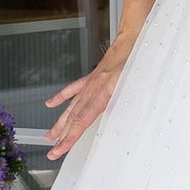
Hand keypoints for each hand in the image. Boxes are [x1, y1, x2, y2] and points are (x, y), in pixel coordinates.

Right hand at [44, 41, 131, 159]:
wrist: (134, 37)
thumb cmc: (139, 59)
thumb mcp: (139, 83)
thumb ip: (133, 100)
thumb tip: (137, 118)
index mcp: (104, 93)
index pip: (81, 121)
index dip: (69, 138)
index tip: (59, 151)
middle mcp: (93, 89)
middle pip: (73, 117)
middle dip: (62, 137)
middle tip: (52, 152)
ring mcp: (91, 82)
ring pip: (72, 106)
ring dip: (60, 123)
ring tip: (50, 136)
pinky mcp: (92, 76)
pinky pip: (74, 88)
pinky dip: (61, 97)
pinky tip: (51, 104)